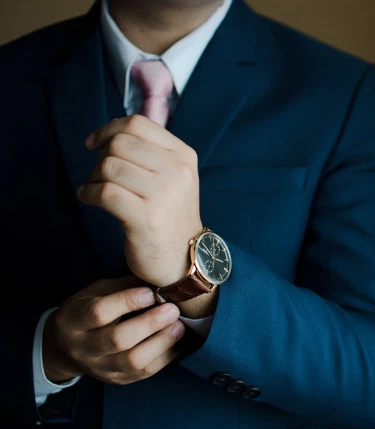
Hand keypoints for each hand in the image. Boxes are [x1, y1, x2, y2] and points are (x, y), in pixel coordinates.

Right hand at [43, 277, 184, 384]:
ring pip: (133, 361)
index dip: (127, 301)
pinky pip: (144, 372)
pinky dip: (165, 356)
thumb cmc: (89, 311)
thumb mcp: (98, 292)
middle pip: (118, 340)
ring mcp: (99, 368)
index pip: (98, 313)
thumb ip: (125, 286)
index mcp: (73, 320)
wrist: (69, 348)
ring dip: (161, 342)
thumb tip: (158, 277)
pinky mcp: (117, 380)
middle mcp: (82, 348)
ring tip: (178, 326)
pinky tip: (175, 341)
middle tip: (173, 310)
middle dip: (150, 323)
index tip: (150, 292)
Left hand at [78, 115, 202, 286]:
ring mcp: (163, 195)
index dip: (109, 129)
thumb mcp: (174, 176)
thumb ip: (150, 152)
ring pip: (109, 167)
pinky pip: (104, 192)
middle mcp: (177, 171)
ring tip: (97, 191)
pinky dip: (88, 194)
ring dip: (94, 178)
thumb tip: (108, 133)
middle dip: (101, 158)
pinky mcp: (145, 218)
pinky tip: (89, 199)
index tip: (95, 144)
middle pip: (120, 143)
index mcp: (183, 156)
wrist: (185, 258)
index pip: (138, 124)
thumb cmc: (170, 214)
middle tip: (101, 176)